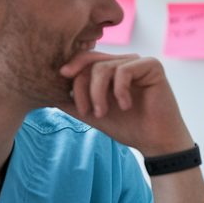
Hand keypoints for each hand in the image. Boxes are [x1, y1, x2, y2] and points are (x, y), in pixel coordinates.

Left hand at [58, 52, 193, 156]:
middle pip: (90, 63)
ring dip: (98, 94)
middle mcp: (123, 61)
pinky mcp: (152, 66)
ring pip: (104, 67)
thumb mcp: (93, 114)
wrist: (156, 141)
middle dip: (83, 88)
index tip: (67, 98)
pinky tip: (125, 106)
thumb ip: (72, 102)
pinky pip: (124, 70)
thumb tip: (47, 93)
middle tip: (87, 112)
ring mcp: (138, 62)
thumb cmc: (128, 127)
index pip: (83, 61)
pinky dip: (119, 91)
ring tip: (104, 113)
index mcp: (110, 69)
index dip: (71, 76)